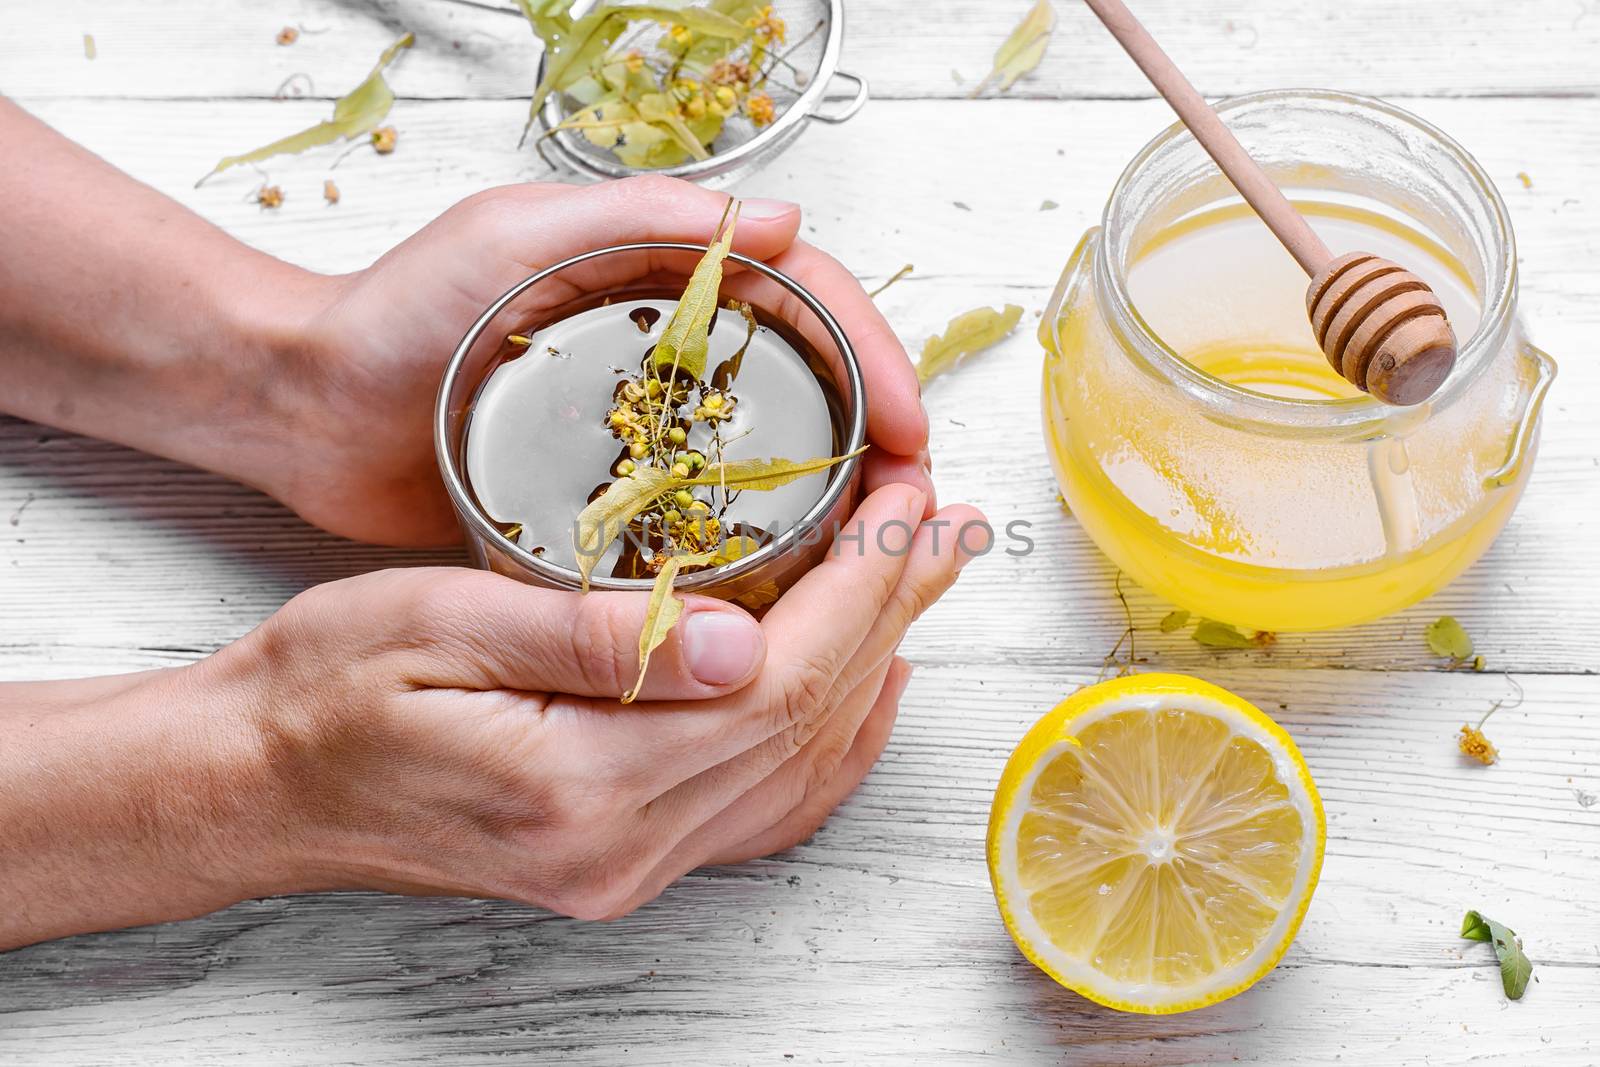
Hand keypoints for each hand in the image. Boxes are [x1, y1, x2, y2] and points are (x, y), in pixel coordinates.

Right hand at [0, 486, 981, 946]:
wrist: (260, 787)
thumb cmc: (323, 690)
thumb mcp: (429, 625)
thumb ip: (584, 634)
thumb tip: (738, 634)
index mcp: (579, 784)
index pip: (776, 682)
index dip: (860, 585)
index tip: (902, 495)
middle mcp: (624, 846)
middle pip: (810, 721)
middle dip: (891, 606)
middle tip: (939, 514)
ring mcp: (631, 864)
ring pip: (804, 764)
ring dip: (876, 658)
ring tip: (919, 571)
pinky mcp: (626, 855)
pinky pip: (767, 806)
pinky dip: (832, 735)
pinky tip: (860, 680)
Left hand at [281, 176, 934, 545]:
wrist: (306, 409)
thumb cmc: (394, 312)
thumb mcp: (515, 239)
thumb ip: (636, 218)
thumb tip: (783, 218)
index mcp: (667, 280)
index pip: (804, 304)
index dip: (869, 358)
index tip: (907, 430)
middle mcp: (671, 354)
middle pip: (811, 384)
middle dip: (876, 438)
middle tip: (914, 507)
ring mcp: (647, 429)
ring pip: (771, 458)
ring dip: (836, 500)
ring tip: (877, 555)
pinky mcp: (613, 499)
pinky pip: (708, 520)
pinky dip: (762, 548)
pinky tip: (792, 590)